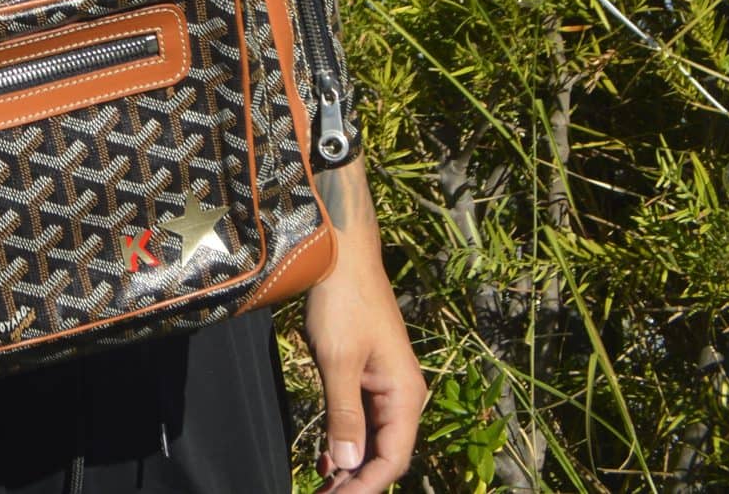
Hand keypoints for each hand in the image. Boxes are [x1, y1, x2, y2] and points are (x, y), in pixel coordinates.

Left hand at [304, 242, 427, 490]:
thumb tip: (350, 465)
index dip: (367, 486)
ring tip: (323, 488)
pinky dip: (345, 441)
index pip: (393, 458)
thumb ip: (344, 414)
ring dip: (350, 465)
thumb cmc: (342, 304)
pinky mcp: (366, 377)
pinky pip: (361, 420)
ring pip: (372, 440)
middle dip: (358, 481)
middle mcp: (402, 396)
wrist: (341, 257)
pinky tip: (327, 460)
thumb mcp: (339, 361)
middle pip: (385, 454)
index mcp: (405, 395)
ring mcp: (385, 387)